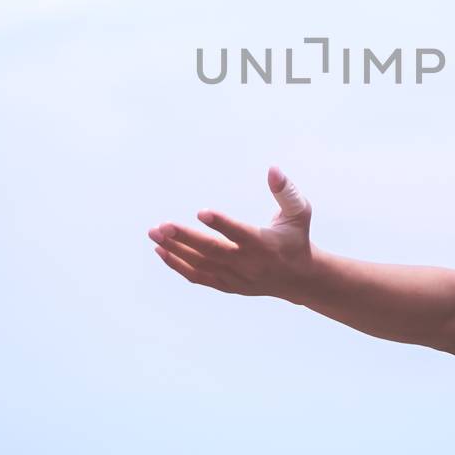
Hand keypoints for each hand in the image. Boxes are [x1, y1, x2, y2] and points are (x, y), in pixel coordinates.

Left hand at [149, 166, 316, 299]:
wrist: (298, 279)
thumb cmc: (296, 238)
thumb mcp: (299, 212)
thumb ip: (286, 191)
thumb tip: (272, 169)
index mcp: (265, 244)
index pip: (240, 234)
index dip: (221, 224)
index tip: (201, 212)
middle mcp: (248, 263)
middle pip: (212, 251)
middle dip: (185, 238)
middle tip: (161, 226)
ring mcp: (235, 277)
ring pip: (201, 265)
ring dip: (175, 250)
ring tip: (155, 234)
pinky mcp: (227, 285)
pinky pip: (198, 277)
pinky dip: (178, 265)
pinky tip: (161, 251)